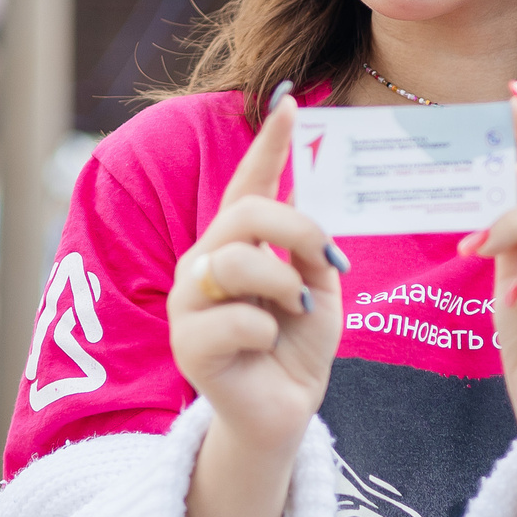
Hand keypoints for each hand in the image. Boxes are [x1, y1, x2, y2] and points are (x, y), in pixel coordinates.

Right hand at [175, 85, 344, 516]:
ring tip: (296, 310)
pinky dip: (268, 330)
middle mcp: (204, 264)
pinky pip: (236, 320)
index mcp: (236, 244)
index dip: (270, 143)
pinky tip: (268, 347)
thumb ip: (310, 249)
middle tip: (328, 260)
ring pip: (235, 262)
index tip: (291, 103)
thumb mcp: (318, 287)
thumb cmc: (297, 348)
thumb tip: (308, 208)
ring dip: (281, 284)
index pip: (250, 183)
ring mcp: (190, 303)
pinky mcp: (188, 345)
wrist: (285, 413)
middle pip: (244, 216)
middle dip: (295, 229)